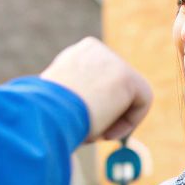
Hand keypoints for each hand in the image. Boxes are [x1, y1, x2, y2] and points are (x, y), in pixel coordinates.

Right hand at [38, 37, 152, 142]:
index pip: (96, 80)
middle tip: (94, 133)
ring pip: (128, 95)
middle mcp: (93, 50)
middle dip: (109, 112)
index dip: (93, 106)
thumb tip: (94, 116)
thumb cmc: (42, 117)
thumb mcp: (58, 104)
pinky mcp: (126, 76)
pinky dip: (129, 122)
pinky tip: (107, 132)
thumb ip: (77, 102)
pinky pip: (142, 101)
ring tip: (92, 132)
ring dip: (114, 119)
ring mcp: (110, 59)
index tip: (81, 123)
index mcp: (73, 55)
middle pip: (115, 86)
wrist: (41, 115)